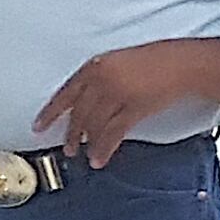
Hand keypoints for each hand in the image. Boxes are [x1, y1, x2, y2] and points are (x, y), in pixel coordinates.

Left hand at [35, 41, 201, 165]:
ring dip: (89, 145)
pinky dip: (104, 148)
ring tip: (87, 157)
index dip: (50, 113)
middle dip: (71, 134)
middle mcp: (102, 79)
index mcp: (95, 66)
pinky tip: (100, 158)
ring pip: (94, 126)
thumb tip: (84, 104)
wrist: (181, 63)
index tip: (38, 126)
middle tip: (68, 148)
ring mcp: (117, 94)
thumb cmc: (154, 61)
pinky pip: (112, 134)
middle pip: (79, 114)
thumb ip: (98, 79)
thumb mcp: (118, 63)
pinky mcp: (133, 109)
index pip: (65, 93)